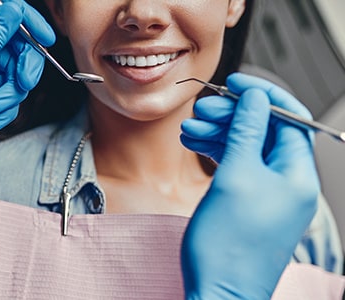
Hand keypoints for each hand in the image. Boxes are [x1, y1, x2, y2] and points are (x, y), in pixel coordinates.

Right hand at [180, 73, 318, 298]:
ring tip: (189, 129)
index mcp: (297, 175)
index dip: (262, 95)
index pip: (289, 118)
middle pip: (265, 131)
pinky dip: (217, 153)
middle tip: (202, 109)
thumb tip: (255, 99)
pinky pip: (238, 166)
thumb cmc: (228, 247)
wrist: (217, 291)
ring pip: (247, 147)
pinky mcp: (250, 203)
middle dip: (233, 115)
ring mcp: (269, 194)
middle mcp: (289, 182)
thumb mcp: (236, 177)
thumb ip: (246, 133)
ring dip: (219, 133)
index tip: (235, 83)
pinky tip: (195, 145)